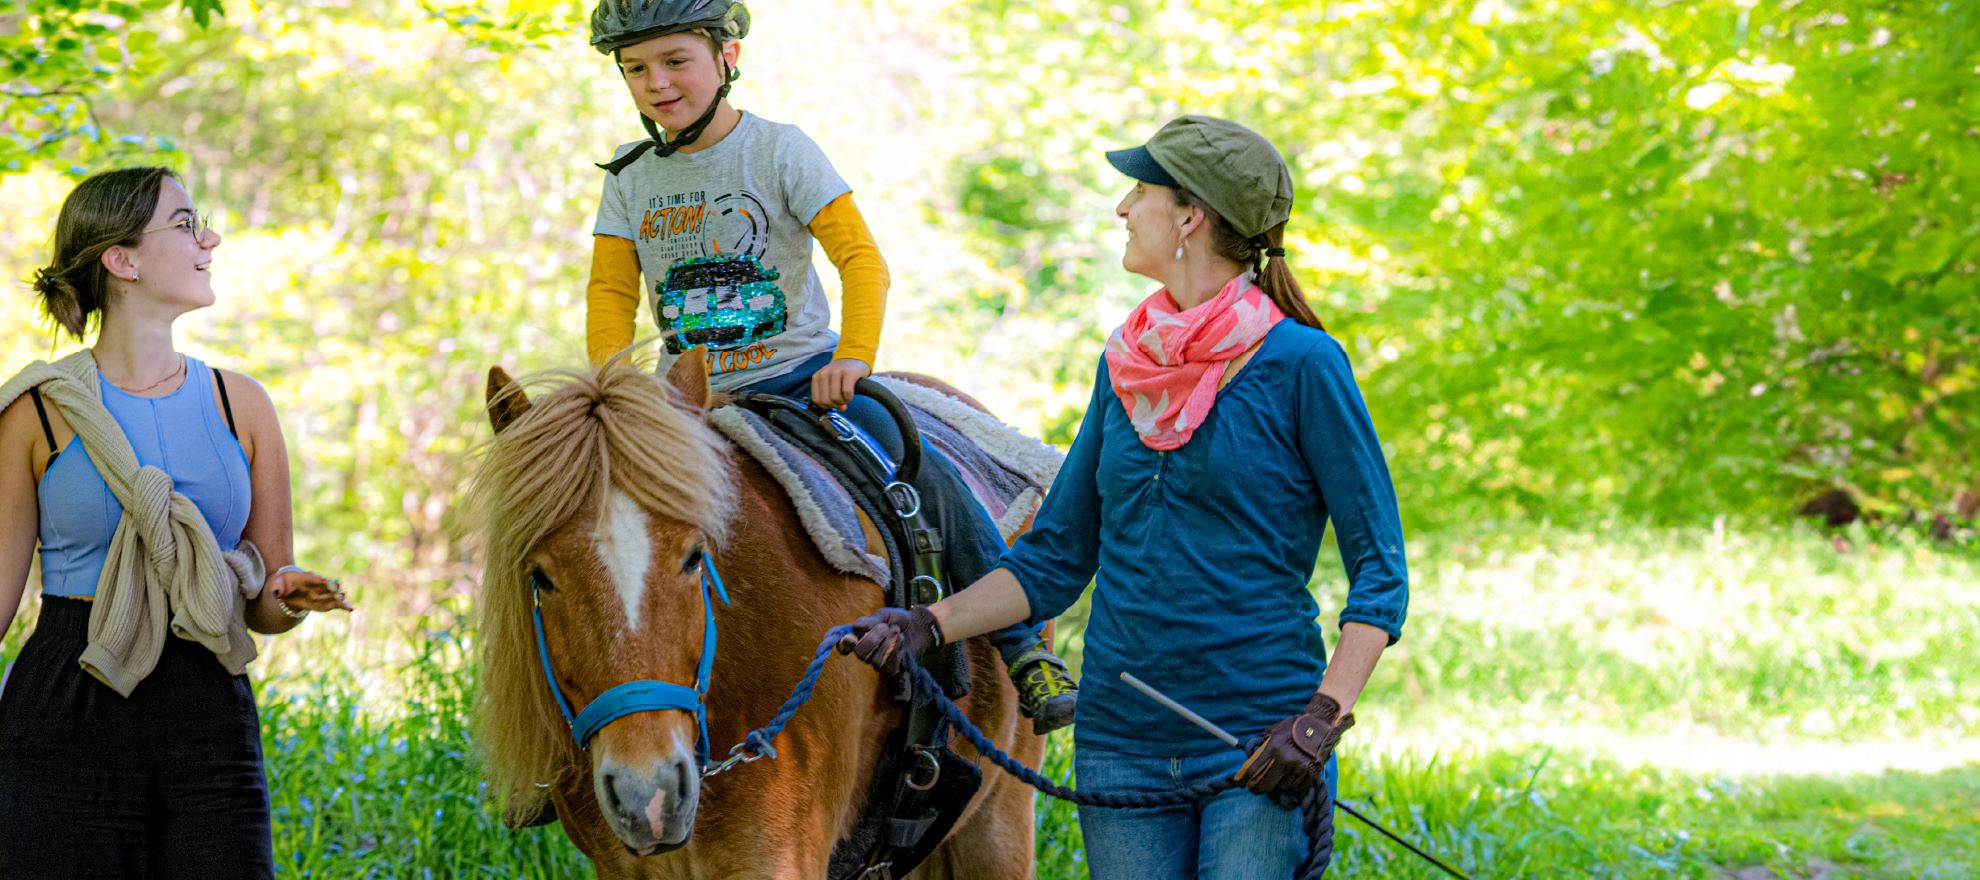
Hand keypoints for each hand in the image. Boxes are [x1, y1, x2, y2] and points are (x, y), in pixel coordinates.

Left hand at [266, 565, 352, 614]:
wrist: (289, 585)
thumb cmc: (282, 582)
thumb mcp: (276, 582)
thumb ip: (276, 587)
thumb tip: (276, 593)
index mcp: (305, 577)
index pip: (313, 578)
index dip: (319, 579)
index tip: (325, 581)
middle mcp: (317, 585)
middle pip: (326, 586)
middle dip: (332, 588)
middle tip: (338, 591)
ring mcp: (322, 593)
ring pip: (332, 595)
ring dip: (338, 598)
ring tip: (346, 602)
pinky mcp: (324, 601)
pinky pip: (335, 603)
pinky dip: (342, 606)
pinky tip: (351, 609)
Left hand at [810, 358, 870, 410]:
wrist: (854, 359)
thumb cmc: (842, 375)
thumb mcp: (831, 384)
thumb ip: (831, 398)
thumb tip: (841, 409)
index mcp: (817, 377)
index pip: (816, 400)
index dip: (826, 406)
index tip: (833, 404)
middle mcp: (824, 373)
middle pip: (826, 400)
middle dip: (835, 405)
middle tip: (841, 401)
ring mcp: (836, 371)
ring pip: (836, 398)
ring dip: (843, 401)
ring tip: (847, 397)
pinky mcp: (849, 372)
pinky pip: (847, 392)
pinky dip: (850, 397)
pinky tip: (851, 394)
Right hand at [834, 606, 939, 673]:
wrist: (917, 626)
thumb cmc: (897, 620)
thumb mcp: (884, 615)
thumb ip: (870, 621)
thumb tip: (856, 626)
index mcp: (859, 637)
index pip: (844, 646)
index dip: (844, 644)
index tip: (850, 638)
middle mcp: (865, 652)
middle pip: (860, 654)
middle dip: (874, 638)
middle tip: (886, 627)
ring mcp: (877, 662)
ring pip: (876, 660)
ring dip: (889, 642)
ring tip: (896, 631)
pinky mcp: (890, 669)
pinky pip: (889, 665)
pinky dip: (897, 649)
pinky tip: (901, 641)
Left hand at [1233, 692, 1352, 807]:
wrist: (1321, 727)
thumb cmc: (1294, 728)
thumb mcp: (1274, 732)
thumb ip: (1262, 748)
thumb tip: (1250, 762)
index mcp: (1274, 748)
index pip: (1252, 771)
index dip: (1243, 780)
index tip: (1239, 783)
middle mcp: (1285, 761)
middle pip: (1264, 786)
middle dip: (1256, 788)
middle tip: (1254, 787)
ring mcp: (1299, 770)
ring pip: (1280, 788)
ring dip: (1276, 784)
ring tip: (1278, 775)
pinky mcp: (1310, 776)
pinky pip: (1295, 789)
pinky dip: (1291, 785)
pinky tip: (1291, 775)